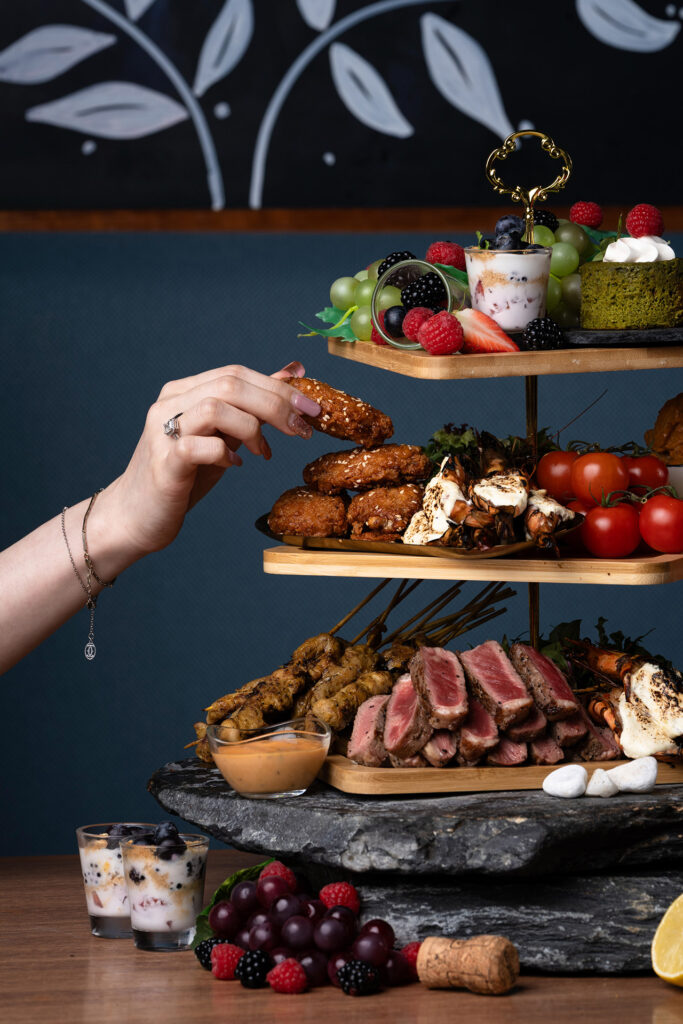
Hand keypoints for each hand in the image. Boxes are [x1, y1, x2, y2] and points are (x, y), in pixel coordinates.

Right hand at [96, 360, 319, 560]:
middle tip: (302, 429)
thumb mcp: (225, 436)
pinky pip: (198, 446)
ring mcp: (162, 432)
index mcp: (184, 391)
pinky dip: (225, 454)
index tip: (311, 408)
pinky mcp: (163, 463)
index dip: (279, 388)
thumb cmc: (184, 475)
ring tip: (265, 452)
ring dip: (253, 428)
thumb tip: (293, 373)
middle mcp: (169, 403)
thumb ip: (253, 406)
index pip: (237, 373)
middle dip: (276, 404)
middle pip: (230, 383)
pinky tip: (235, 465)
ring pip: (215, 407)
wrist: (137, 516)